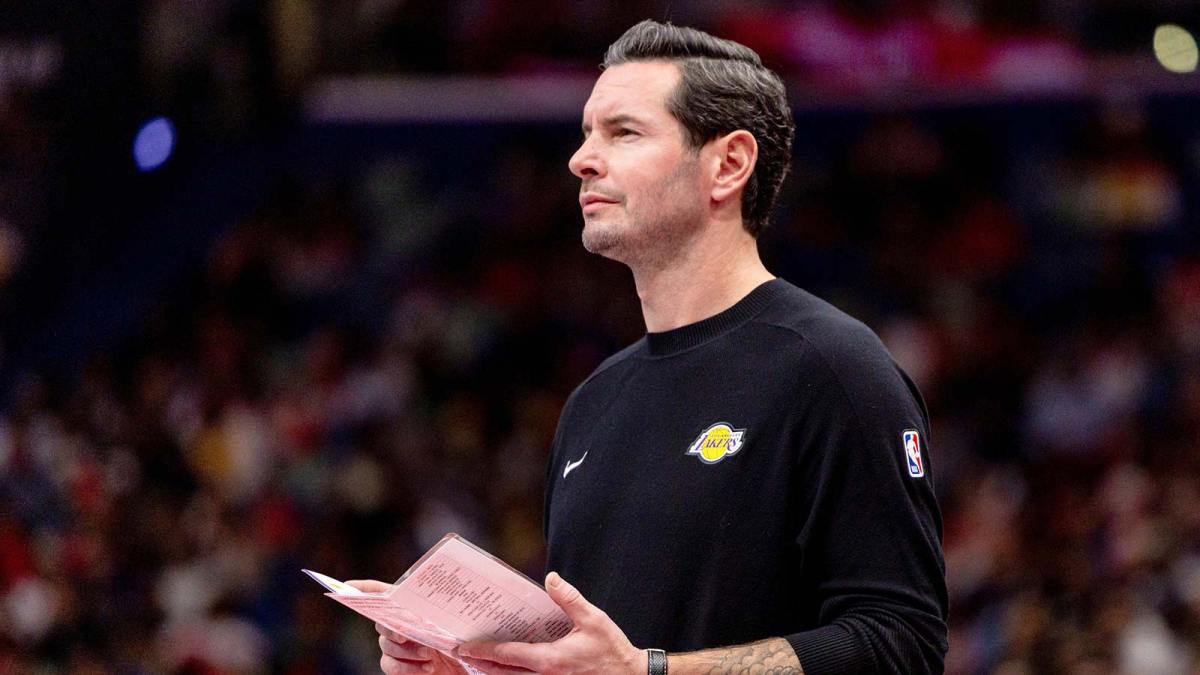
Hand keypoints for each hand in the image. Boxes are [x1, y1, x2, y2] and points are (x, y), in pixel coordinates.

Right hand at [345, 580, 463, 674]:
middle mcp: (397, 623)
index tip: (347, 587)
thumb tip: (430, 616)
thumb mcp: (455, 622)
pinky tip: (427, 667)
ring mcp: (394, 644)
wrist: (465, 663)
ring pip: (387, 644)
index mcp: (409, 605)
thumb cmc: (460, 637)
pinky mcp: (396, 665)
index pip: (381, 593)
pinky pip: (391, 665)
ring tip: (429, 653)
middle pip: (382, 621)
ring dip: (407, 650)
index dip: (364, 589)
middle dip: (392, 626)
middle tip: (406, 634)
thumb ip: (441, 617)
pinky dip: (408, 668)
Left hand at [457, 572, 643, 674]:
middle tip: (461, 651)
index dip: (483, 651)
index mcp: (550, 660)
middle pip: (502, 673)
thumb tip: (550, 578)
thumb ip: (569, 599)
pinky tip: (506, 664)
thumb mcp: (593, 620)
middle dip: (480, 663)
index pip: (508, 655)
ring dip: (493, 670)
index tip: (464, 646)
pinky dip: (511, 673)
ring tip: (477, 658)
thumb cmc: (611, 651)